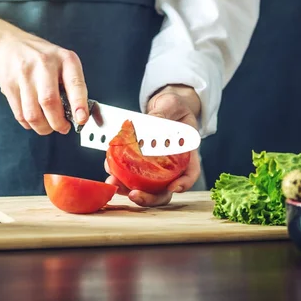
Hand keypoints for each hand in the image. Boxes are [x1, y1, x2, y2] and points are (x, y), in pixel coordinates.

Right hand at [0, 10, 89, 134]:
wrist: (9, 45)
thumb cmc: (42, 58)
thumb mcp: (63, 62)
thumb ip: (71, 86)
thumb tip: (77, 116)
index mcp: (64, 59)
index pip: (74, 83)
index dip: (79, 104)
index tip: (81, 119)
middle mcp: (44, 64)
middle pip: (49, 102)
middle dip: (58, 123)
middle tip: (63, 128)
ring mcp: (24, 74)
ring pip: (32, 113)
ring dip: (43, 127)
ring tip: (48, 127)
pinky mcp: (9, 85)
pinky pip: (20, 114)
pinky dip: (29, 124)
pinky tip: (34, 120)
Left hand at [105, 84, 201, 206]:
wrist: (162, 108)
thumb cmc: (172, 107)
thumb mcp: (171, 104)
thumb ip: (163, 113)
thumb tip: (151, 123)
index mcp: (186, 152)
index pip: (191, 173)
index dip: (184, 184)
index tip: (173, 188)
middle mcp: (171, 166)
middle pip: (165, 190)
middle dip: (149, 197)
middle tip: (134, 194)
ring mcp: (155, 168)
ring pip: (146, 188)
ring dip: (129, 190)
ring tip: (114, 184)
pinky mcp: (139, 165)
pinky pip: (131, 176)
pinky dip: (120, 177)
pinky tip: (110, 171)